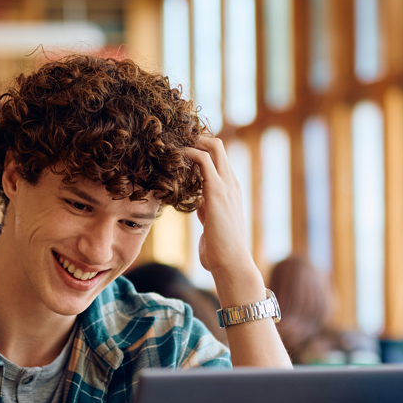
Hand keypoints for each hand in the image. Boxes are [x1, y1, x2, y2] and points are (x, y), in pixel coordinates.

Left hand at [180, 135, 251, 277]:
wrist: (231, 263)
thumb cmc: (220, 251)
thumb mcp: (211, 224)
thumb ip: (207, 211)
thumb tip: (199, 207)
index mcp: (230, 190)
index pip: (218, 158)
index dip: (200, 149)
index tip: (179, 149)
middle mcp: (231, 183)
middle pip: (218, 145)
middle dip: (196, 138)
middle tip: (173, 141)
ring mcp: (226, 186)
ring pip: (214, 147)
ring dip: (192, 141)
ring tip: (171, 143)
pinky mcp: (217, 192)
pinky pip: (203, 161)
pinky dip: (188, 153)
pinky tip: (174, 156)